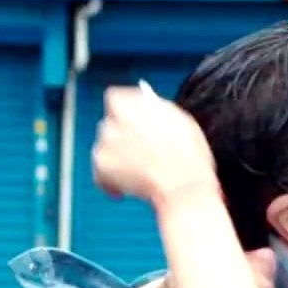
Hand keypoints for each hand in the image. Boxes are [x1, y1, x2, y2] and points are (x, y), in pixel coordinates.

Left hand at [92, 85, 218, 208]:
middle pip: (110, 126)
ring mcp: (103, 146)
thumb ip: (154, 111)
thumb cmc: (186, 154)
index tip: (134, 121)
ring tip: (138, 171)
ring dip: (118, 159)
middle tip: (139, 149)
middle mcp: (110, 121)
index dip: (127, 113)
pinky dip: (112, 182)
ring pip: (106, 150)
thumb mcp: (176, 118)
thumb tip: (147, 110)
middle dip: (122, 137)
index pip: (115, 100)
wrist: (183, 185)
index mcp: (127, 104)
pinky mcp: (101, 169)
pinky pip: (102, 175)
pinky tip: (128, 187)